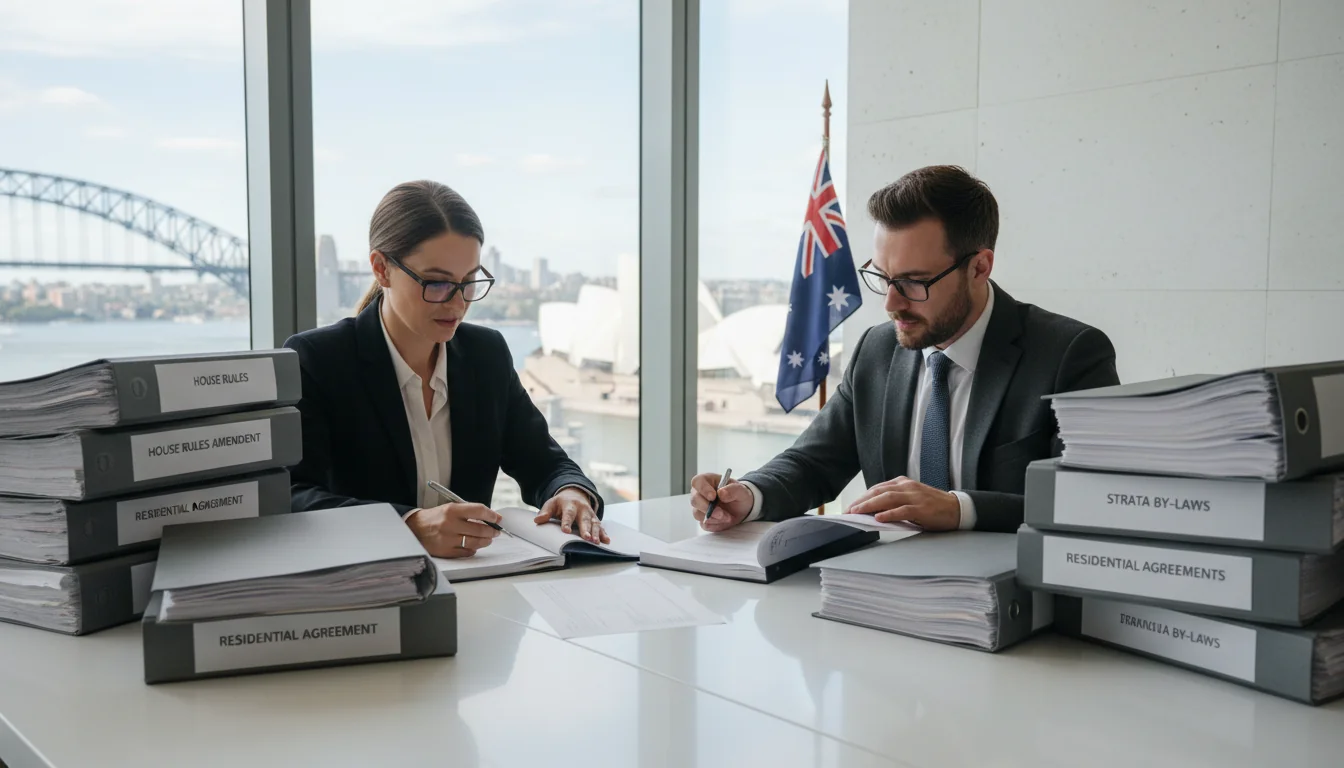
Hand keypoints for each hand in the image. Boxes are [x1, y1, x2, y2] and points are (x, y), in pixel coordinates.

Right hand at [406, 502, 500, 557]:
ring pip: (475, 542)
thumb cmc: (435, 517)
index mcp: (452, 510)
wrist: (414, 528)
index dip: (492, 515)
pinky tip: (474, 546)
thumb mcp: (450, 508)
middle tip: (496, 531)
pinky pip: (467, 552)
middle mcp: (450, 524)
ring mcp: (448, 539)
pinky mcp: (446, 551)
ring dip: (485, 541)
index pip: (479, 510)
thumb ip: (468, 512)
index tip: (498, 519)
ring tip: (488, 539)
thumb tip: (489, 518)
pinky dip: (473, 549)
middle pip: (480, 529)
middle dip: (492, 531)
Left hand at [535, 488, 607, 543]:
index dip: (567, 522)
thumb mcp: (551, 504)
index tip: (566, 531)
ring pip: (594, 523)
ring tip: (596, 542)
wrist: (575, 494)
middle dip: (586, 529)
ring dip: (596, 533)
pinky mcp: (595, 519)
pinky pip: (600, 526)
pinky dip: (603, 534)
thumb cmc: (561, 503)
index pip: (568, 514)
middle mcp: (582, 509)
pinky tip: (606, 541)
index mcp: (570, 505)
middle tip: (586, 538)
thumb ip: (545, 512)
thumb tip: (537, 520)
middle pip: (584, 519)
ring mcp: (590, 514)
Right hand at [689, 473, 752, 531]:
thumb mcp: (741, 490)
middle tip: (721, 513)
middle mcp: (699, 493)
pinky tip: (724, 520)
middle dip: (708, 508)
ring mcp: (699, 507)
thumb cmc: (738, 494)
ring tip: (728, 517)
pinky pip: (704, 524)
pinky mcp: (703, 519)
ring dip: (714, 518)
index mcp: (706, 480)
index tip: (713, 497)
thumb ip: (733, 490)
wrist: (741, 508)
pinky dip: (715, 524)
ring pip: (697, 514)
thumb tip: (721, 493)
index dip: (703, 489)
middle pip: (694, 500)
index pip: (697, 482)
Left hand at [846, 476, 961, 530]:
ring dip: (870, 506)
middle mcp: (907, 487)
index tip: (851, 506)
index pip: (877, 488)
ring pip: (887, 498)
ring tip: (857, 512)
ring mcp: (915, 496)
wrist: (956, 508)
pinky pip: (902, 510)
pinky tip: (878, 518)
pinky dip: (889, 514)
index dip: (862, 497)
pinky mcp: (922, 508)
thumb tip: (873, 511)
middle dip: (861, 501)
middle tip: (848, 511)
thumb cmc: (931, 506)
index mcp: (903, 483)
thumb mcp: (910, 498)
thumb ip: (894, 501)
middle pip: (879, 491)